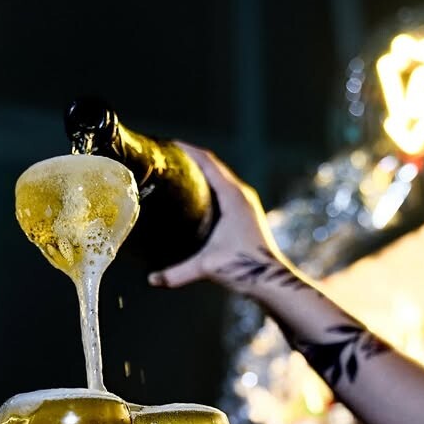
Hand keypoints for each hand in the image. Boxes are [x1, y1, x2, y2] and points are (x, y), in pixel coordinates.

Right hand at [147, 142, 288, 296]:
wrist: (271, 280)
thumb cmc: (245, 267)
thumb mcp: (207, 267)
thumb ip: (177, 273)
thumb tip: (151, 279)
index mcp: (233, 197)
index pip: (209, 163)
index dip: (189, 151)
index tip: (169, 144)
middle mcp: (241, 195)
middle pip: (214, 167)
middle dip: (192, 159)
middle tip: (168, 157)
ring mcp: (245, 204)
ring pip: (220, 178)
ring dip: (202, 172)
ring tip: (179, 172)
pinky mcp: (246, 214)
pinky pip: (225, 191)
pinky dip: (209, 186)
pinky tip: (197, 196)